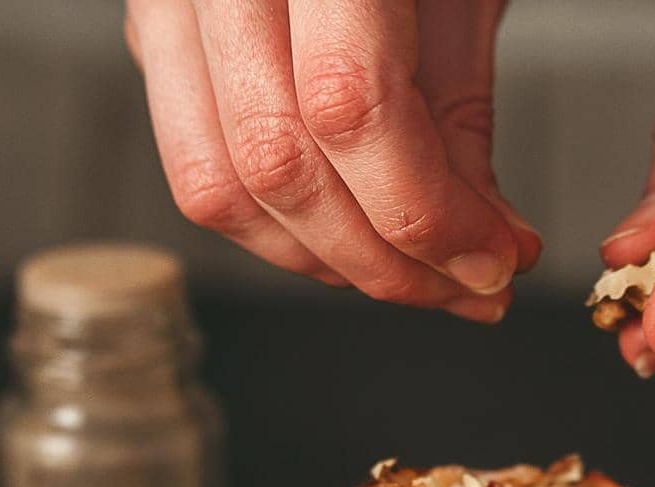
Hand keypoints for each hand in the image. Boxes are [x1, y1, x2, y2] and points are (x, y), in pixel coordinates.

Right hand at [125, 0, 541, 322]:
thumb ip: (464, 108)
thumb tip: (481, 246)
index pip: (348, 104)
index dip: (426, 211)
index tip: (496, 262)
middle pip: (277, 164)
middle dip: (383, 260)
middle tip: (467, 288)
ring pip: (218, 185)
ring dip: (327, 261)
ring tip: (417, 274)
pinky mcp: (158, 29)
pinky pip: (197, 162)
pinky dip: (279, 225)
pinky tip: (353, 236)